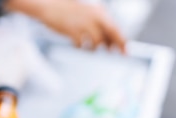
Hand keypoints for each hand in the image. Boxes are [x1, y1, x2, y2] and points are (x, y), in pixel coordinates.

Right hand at [5, 0, 126, 52]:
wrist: (48, 5)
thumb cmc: (67, 10)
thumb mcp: (86, 13)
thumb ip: (97, 24)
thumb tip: (108, 42)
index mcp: (98, 11)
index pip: (115, 27)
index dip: (122, 40)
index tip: (126, 51)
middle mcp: (94, 16)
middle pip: (111, 34)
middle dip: (117, 45)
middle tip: (122, 55)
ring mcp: (83, 24)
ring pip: (96, 42)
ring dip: (93, 48)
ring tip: (87, 48)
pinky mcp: (72, 31)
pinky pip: (80, 45)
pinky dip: (79, 47)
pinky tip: (75, 44)